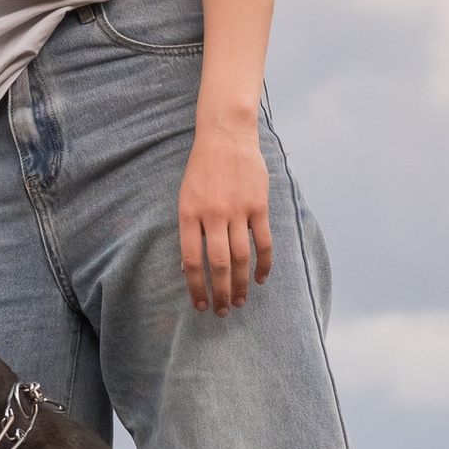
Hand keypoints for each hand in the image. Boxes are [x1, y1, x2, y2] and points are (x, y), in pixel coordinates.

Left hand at [179, 115, 272, 315]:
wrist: (226, 136)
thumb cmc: (202, 169)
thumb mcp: (185, 197)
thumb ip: (189, 230)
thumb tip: (188, 267)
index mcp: (189, 214)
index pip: (191, 260)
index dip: (196, 287)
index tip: (200, 305)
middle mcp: (212, 214)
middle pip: (218, 264)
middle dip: (220, 293)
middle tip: (222, 312)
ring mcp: (237, 210)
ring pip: (241, 258)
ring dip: (240, 284)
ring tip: (239, 302)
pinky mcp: (259, 206)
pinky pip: (263, 242)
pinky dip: (263, 264)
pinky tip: (260, 279)